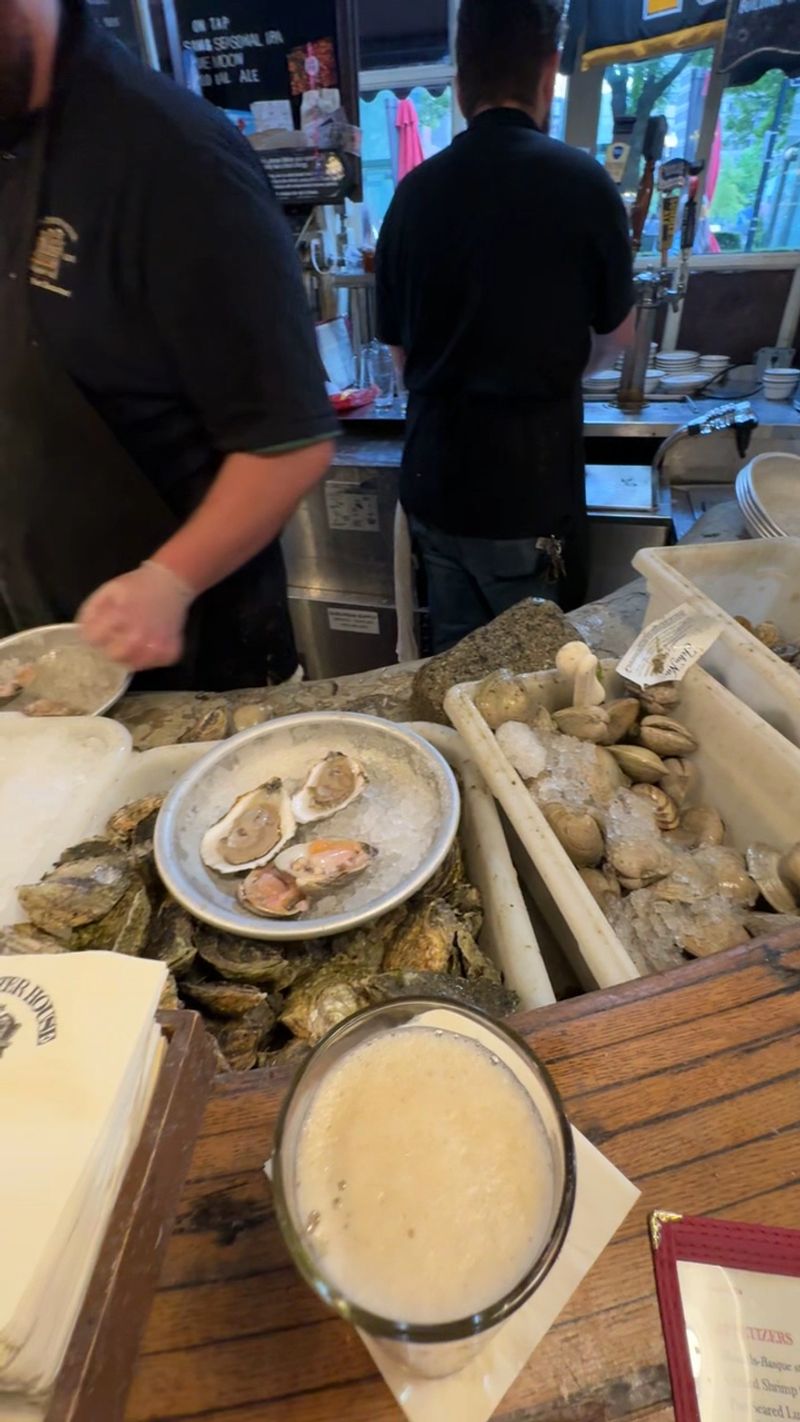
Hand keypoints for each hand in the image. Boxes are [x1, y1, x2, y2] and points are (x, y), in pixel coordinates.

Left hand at [78, 561, 194, 671]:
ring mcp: (156, 647)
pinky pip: (150, 666)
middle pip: (112, 657)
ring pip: (131, 665)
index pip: (92, 640)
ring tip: (133, 639)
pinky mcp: (169, 653)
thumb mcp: (107, 591)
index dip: (93, 635)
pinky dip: (147, 658)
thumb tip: (82, 635)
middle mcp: (138, 635)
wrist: (170, 584)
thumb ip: (90, 613)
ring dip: (128, 655)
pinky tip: (148, 643)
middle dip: (110, 647)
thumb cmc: (136, 587)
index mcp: (119, 616)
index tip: (99, 630)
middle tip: (117, 636)